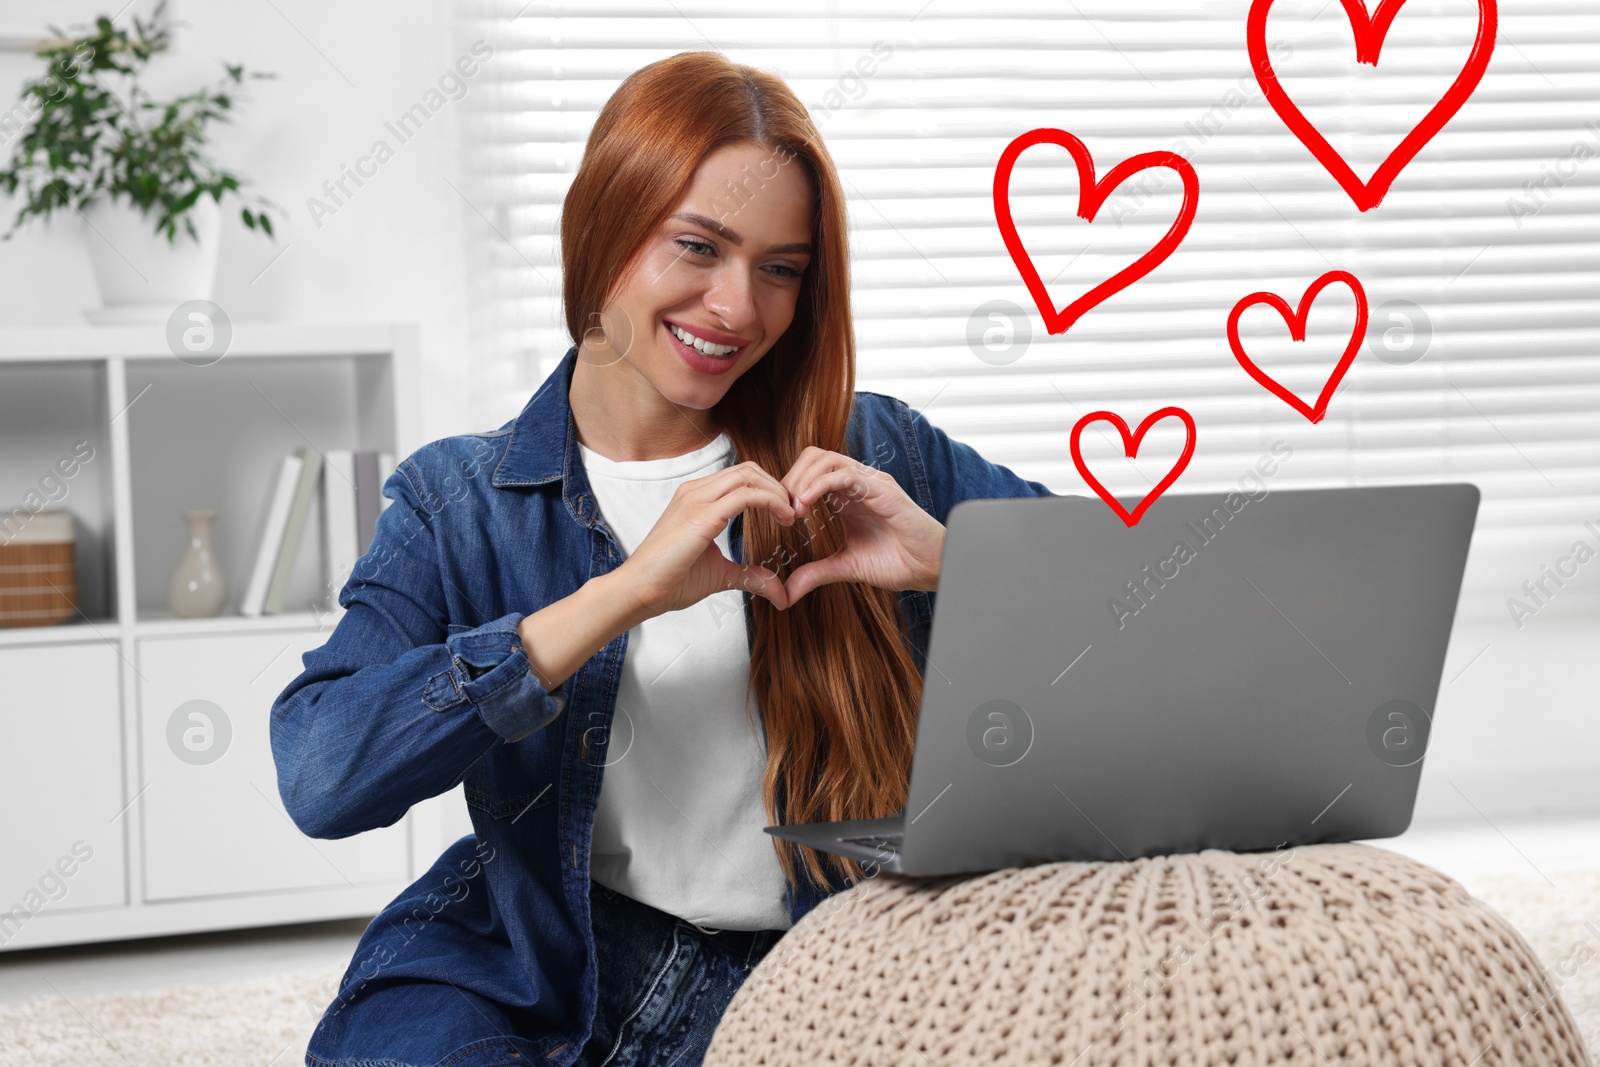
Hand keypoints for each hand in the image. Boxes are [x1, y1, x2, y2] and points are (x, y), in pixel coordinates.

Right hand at [617, 461, 796, 615]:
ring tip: (791, 516)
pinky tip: (783, 518)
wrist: (639, 592)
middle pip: (749, 470)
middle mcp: (696, 491)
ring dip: (778, 492)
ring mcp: (696, 499)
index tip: (787, 513)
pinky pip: (746, 495)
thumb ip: (750, 576)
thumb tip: (780, 593)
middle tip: (795, 512)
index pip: (741, 476)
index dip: (770, 490)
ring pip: (749, 476)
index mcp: (697, 498)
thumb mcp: (721, 575)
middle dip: (778, 487)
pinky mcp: (701, 515)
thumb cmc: (670, 582)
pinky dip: (771, 501)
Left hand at [779, 446, 944, 604]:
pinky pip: (845, 475)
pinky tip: (806, 504)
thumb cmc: (899, 562)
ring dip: (802, 480)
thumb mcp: (847, 566)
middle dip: (791, 479)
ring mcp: (871, 482)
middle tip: (783, 510)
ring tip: (794, 509)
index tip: (781, 516)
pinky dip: (820, 484)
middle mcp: (858, 483)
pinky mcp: (882, 489)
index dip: (790, 487)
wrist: (932, 568)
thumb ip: (816, 573)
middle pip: (814, 457)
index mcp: (848, 495)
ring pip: (826, 459)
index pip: (810, 471)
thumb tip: (786, 592)